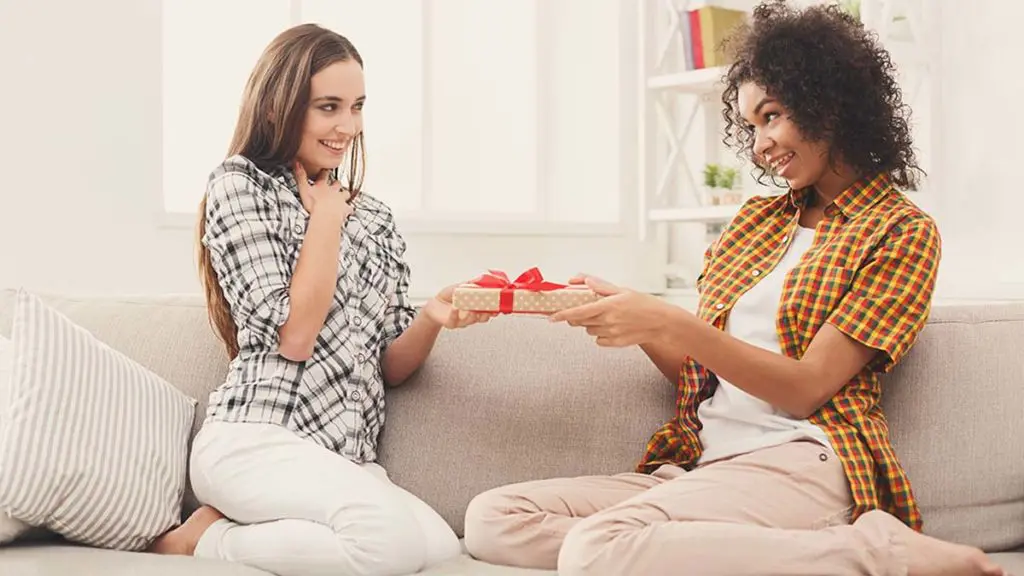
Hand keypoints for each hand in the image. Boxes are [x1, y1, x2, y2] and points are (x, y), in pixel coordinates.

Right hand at [295, 163, 352, 219]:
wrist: (325, 216)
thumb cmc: (314, 204)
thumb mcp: (303, 188)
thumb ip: (300, 176)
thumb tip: (297, 162)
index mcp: (322, 186)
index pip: (324, 175)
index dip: (324, 172)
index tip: (324, 170)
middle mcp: (333, 191)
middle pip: (337, 184)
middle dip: (336, 183)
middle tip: (335, 183)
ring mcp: (340, 199)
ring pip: (345, 193)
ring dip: (344, 194)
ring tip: (344, 194)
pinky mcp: (345, 209)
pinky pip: (349, 208)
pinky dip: (349, 209)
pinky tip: (349, 210)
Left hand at [423, 284, 496, 329]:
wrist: (434, 304)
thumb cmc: (449, 297)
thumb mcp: (461, 287)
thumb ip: (471, 284)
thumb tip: (481, 278)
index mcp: (475, 308)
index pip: (488, 311)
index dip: (494, 309)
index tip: (497, 306)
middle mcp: (470, 316)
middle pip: (482, 318)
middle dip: (486, 313)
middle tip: (487, 308)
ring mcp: (461, 321)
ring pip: (470, 320)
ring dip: (472, 314)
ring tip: (471, 307)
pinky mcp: (451, 323)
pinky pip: (454, 320)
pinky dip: (455, 313)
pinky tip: (455, 308)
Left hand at [550, 275, 671, 346]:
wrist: (660, 323)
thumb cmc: (643, 304)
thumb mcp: (622, 290)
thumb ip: (600, 286)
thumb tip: (583, 281)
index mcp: (608, 305)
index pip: (578, 312)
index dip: (562, 315)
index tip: (552, 317)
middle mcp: (608, 321)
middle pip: (580, 322)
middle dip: (577, 316)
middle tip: (584, 310)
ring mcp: (611, 333)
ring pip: (589, 331)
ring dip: (590, 324)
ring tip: (605, 317)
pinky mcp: (615, 343)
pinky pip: (598, 340)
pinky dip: (600, 334)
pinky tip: (612, 327)